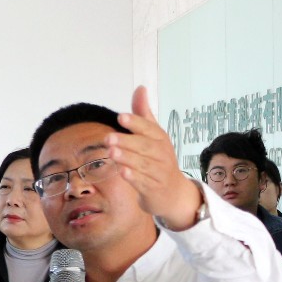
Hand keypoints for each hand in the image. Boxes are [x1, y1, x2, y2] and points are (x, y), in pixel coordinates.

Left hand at [106, 86, 203, 229]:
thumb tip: (140, 88)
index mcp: (160, 139)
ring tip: (111, 152)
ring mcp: (158, 172)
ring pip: (143, 164)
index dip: (135, 123)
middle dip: (127, 141)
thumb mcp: (153, 136)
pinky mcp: (153, 189)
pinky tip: (122, 172)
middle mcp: (161, 154)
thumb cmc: (159, 159)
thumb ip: (143, 114)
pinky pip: (143, 182)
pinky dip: (134, 177)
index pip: (149, 128)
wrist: (174, 193)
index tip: (120, 117)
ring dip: (127, 158)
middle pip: (144, 146)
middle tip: (108, 138)